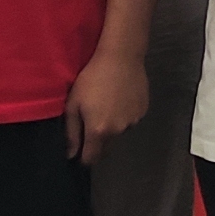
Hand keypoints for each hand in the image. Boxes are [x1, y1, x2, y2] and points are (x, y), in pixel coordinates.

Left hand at [64, 46, 149, 161]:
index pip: (91, 158)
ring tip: (108, 107)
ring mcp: (133, 121)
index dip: (84, 157)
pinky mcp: (143, 111)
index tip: (79, 149)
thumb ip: (72, 133)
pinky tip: (120, 100)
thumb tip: (72, 154)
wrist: (121, 57)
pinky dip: (123, 116)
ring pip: (119, 134)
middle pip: (106, 148)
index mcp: (99, 131)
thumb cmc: (91, 79)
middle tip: (92, 122)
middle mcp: (118, 131)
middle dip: (98, 142)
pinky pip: (130, 121)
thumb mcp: (73, 104)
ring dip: (112, 128)